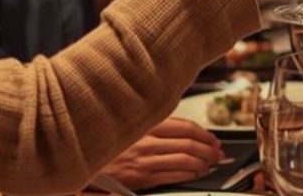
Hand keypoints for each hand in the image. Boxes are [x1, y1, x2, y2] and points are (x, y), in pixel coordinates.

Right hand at [99, 117, 223, 189]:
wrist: (84, 159)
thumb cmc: (110, 144)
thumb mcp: (132, 126)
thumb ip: (155, 126)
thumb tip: (183, 131)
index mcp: (146, 124)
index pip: (184, 126)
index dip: (203, 133)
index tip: (212, 138)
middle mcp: (147, 140)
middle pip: (188, 142)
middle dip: (208, 148)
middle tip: (218, 152)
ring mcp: (145, 160)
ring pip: (184, 159)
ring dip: (203, 162)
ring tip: (210, 163)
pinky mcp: (141, 177)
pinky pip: (173, 175)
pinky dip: (190, 174)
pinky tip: (196, 173)